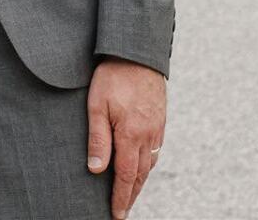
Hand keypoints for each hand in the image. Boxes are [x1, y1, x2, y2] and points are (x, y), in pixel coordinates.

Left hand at [86, 58, 166, 219]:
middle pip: (140, 175)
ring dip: (139, 182)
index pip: (125, 176)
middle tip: (123, 212)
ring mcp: (157, 128)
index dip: (120, 198)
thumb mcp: (96, 105)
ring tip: (130, 194)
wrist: (138, 53)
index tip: (116, 214)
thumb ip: (98, 138)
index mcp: (131, 134)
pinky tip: (142, 167)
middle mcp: (148, 135)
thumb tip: (96, 169)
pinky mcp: (160, 120)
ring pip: (150, 164)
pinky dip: (148, 165)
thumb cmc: (113, 76)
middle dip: (130, 195)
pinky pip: (156, 150)